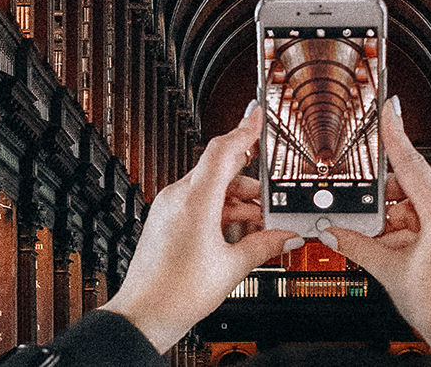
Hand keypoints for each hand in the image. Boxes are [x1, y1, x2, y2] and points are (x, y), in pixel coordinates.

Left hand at [103, 103, 298, 351]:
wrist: (143, 315)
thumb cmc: (177, 293)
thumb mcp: (232, 268)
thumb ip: (264, 246)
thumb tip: (286, 237)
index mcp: (195, 200)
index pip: (223, 150)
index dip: (243, 129)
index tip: (256, 114)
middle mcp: (179, 196)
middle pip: (221, 170)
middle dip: (249, 182)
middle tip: (271, 200)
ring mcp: (170, 206)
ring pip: (211, 187)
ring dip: (237, 199)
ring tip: (257, 224)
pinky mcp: (166, 218)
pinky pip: (198, 201)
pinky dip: (220, 209)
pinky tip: (237, 231)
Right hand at [322, 97, 430, 366]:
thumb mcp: (391, 272)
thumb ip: (359, 246)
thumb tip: (335, 233)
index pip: (411, 161)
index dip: (394, 133)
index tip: (388, 107)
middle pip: (410, 187)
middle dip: (383, 199)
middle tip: (359, 206)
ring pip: (417, 209)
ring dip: (393, 220)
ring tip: (372, 239)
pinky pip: (427, 224)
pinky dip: (406, 232)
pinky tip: (389, 249)